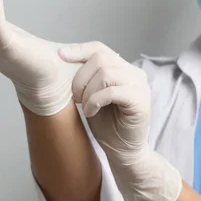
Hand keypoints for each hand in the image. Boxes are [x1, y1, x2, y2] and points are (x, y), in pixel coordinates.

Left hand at [59, 42, 181, 200]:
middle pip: (100, 58)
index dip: (79, 50)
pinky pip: (112, 91)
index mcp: (123, 68)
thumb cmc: (107, 125)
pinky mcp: (140, 101)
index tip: (59, 55)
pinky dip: (95, 101)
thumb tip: (62, 59)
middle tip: (75, 97)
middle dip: (80, 77)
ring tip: (85, 107)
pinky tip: (91, 112)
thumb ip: (86, 77)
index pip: (99, 48)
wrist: (123, 151)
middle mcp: (134, 73)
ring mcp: (139, 85)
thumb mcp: (91, 95)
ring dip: (88, 91)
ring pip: (105, 73)